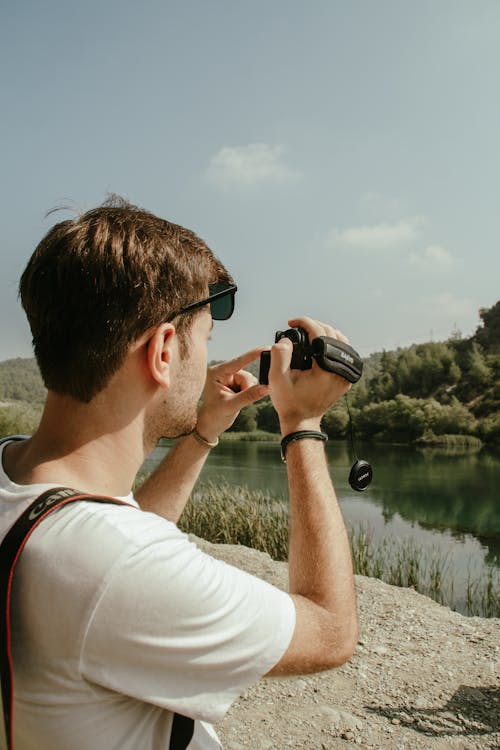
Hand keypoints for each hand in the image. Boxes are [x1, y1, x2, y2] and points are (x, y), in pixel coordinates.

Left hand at [196, 348, 268, 441]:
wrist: (210, 426)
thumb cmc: (214, 416)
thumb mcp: (231, 406)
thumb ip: (249, 396)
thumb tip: (266, 387)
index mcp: (216, 373)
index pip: (238, 362)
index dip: (253, 355)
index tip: (266, 348)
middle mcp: (222, 372)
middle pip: (245, 374)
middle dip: (248, 387)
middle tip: (241, 400)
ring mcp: (228, 378)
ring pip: (249, 379)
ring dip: (248, 391)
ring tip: (237, 401)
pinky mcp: (234, 383)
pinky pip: (249, 384)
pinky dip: (249, 392)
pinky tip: (240, 399)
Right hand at [268, 317, 351, 433]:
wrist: (302, 421)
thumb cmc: (288, 402)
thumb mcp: (276, 379)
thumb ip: (279, 354)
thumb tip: (287, 340)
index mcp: (325, 369)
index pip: (319, 333)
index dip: (304, 322)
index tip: (291, 322)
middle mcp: (340, 370)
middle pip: (332, 333)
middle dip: (314, 325)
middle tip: (298, 327)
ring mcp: (345, 374)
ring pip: (341, 340)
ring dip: (325, 332)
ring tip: (308, 333)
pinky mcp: (345, 378)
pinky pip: (344, 353)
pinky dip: (332, 343)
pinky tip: (319, 344)